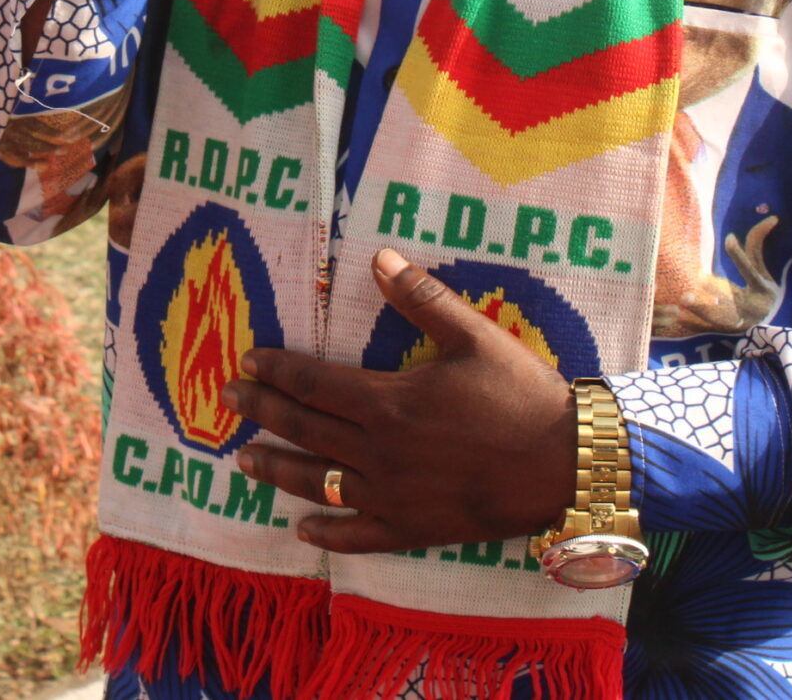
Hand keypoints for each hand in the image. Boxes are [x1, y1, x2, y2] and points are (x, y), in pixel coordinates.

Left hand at [225, 248, 575, 554]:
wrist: (565, 462)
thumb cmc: (520, 393)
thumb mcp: (473, 334)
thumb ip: (421, 298)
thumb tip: (379, 256)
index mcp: (388, 401)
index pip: (314, 383)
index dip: (276, 371)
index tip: (247, 361)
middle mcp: (379, 451)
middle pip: (304, 429)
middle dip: (261, 413)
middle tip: (226, 401)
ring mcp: (392, 495)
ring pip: (318, 483)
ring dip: (277, 470)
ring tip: (244, 461)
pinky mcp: (413, 528)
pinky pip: (357, 535)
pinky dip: (327, 533)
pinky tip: (302, 530)